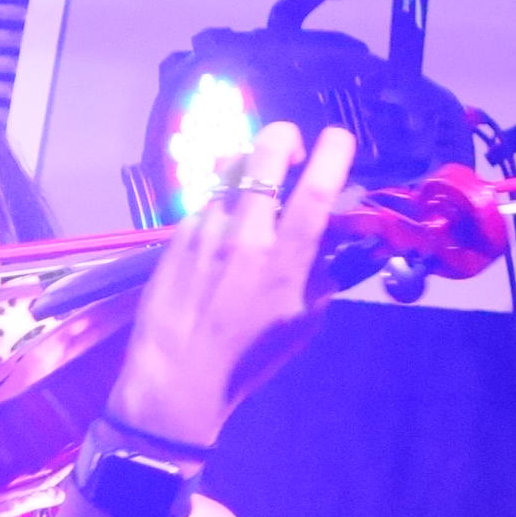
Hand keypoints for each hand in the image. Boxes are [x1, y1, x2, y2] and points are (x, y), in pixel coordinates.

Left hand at [105, 122, 357, 450]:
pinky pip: (207, 203)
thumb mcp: (301, 324)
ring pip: (230, 169)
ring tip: (254, 186)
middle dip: (284, 137)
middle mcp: (246, 233)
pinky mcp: (177, 234)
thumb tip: (330, 246)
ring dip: (250, 168)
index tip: (339, 139)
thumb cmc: (248, 359)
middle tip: (290, 151)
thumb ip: (319, 277)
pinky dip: (222, 206)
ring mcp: (207, 228)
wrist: (176, 378)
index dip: (333, 151)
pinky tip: (221, 232)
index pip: (317, 188)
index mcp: (285, 259)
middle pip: (265, 153)